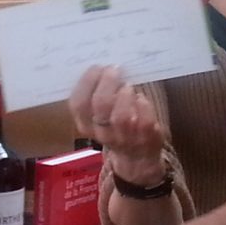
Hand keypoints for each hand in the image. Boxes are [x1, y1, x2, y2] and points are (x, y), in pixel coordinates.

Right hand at [70, 66, 166, 184]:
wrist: (136, 157)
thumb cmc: (116, 126)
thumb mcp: (100, 115)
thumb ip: (97, 94)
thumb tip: (103, 66)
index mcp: (86, 125)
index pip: (78, 104)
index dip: (87, 82)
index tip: (97, 67)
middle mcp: (103, 133)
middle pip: (101, 105)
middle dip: (108, 82)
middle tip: (114, 69)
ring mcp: (126, 138)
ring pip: (122, 115)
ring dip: (126, 94)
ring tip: (128, 86)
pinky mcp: (147, 138)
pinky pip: (144, 119)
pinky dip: (143, 104)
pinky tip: (141, 99)